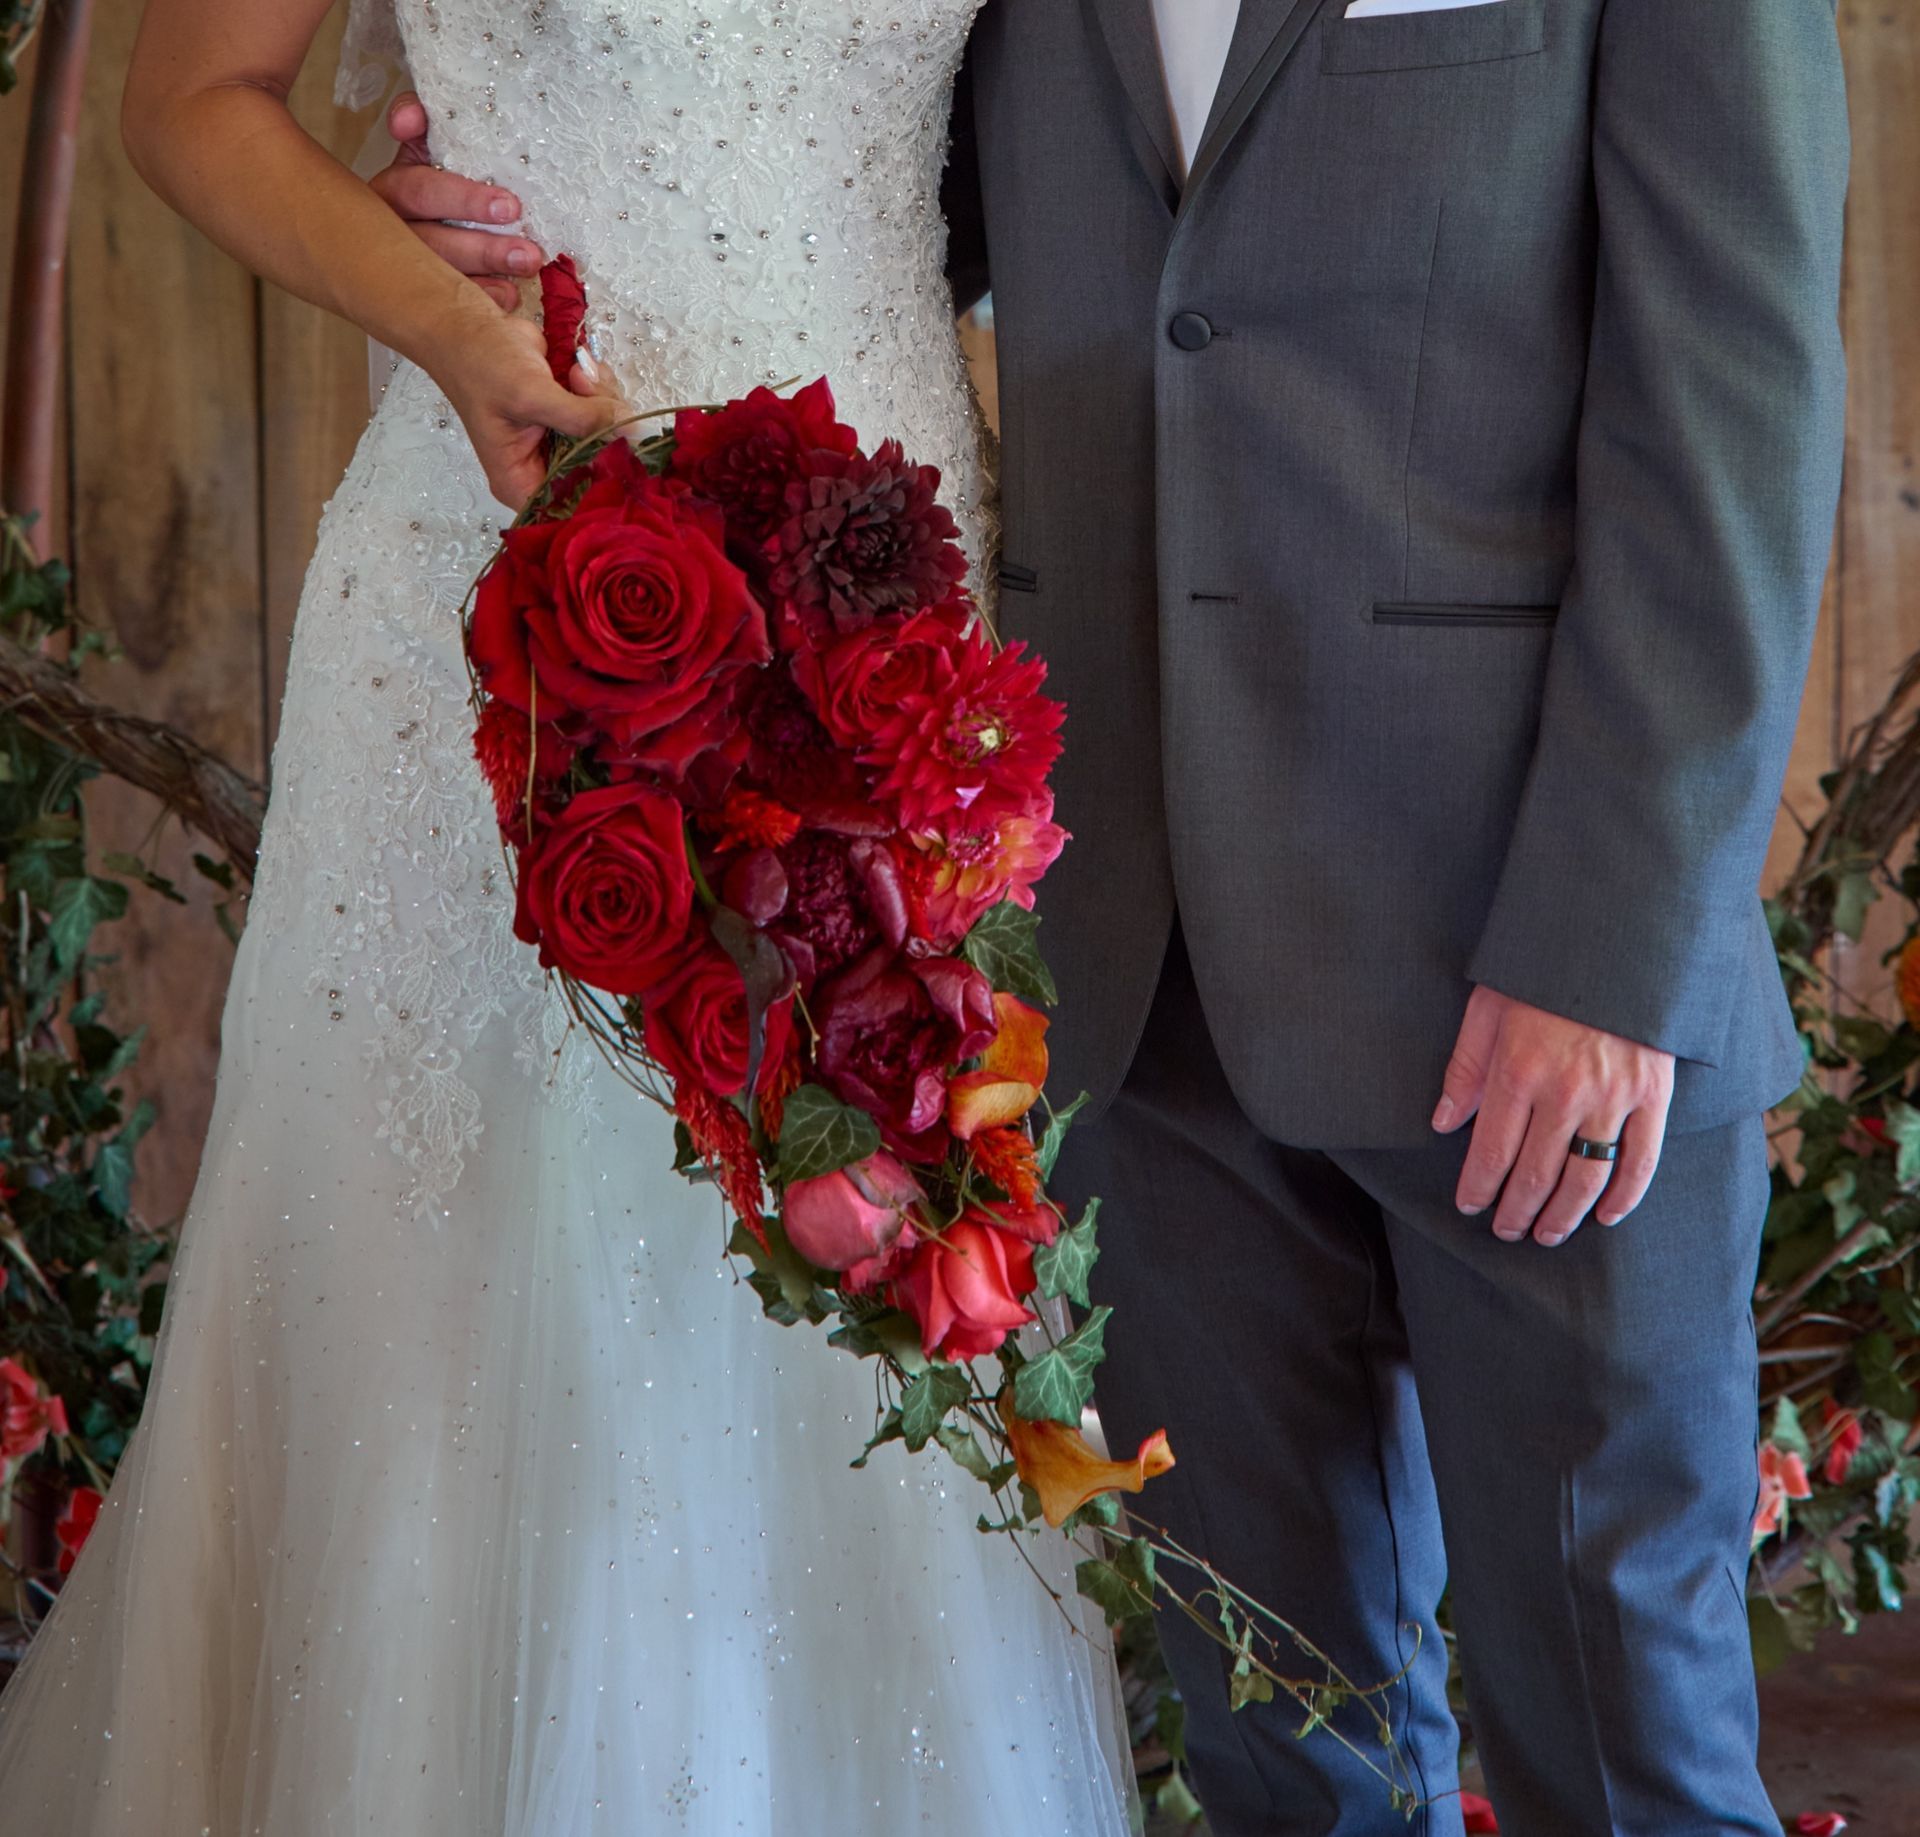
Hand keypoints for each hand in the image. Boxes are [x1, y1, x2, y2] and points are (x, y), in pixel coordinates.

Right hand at [370, 91, 543, 311]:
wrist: (434, 219)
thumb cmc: (443, 177)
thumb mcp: (430, 145)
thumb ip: (424, 124)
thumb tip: (410, 117)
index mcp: (394, 189)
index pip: (419, 191)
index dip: (461, 198)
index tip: (510, 207)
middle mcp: (391, 230)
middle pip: (431, 242)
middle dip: (483, 248)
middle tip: (528, 251)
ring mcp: (403, 267)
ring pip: (439, 276)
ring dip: (487, 274)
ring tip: (527, 269)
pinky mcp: (423, 296)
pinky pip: (449, 306)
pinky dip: (484, 301)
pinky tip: (510, 297)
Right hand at [429, 293, 626, 510]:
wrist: (470, 326)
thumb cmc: (481, 365)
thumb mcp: (528, 393)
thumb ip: (580, 417)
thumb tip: (630, 430)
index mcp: (521, 483)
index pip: (574, 508)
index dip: (605, 486)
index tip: (625, 451)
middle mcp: (543, 470)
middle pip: (600, 471)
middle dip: (605, 428)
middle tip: (585, 387)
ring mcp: (561, 443)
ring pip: (609, 438)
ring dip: (603, 400)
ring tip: (575, 374)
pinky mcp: (571, 417)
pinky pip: (606, 413)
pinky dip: (601, 388)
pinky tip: (579, 369)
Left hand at [1432, 986, 1674, 1247]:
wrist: (1615, 937)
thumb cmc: (1540, 973)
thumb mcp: (1487, 1008)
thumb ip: (1465, 1069)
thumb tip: (1444, 1123)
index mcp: (1518, 1071)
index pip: (1491, 1152)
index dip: (1478, 1187)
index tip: (1468, 1206)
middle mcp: (1565, 1093)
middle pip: (1536, 1175)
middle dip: (1516, 1212)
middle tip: (1505, 1231)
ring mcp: (1614, 1097)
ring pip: (1586, 1179)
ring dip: (1563, 1215)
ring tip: (1545, 1234)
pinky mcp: (1654, 1095)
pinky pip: (1641, 1161)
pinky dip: (1626, 1197)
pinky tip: (1607, 1217)